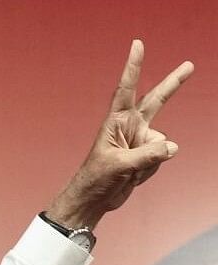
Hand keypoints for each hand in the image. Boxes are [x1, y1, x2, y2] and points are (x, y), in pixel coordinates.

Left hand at [47, 40, 192, 230]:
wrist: (95, 199)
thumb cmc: (96, 178)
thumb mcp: (120, 166)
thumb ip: (148, 155)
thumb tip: (172, 147)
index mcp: (116, 121)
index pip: (126, 89)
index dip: (133, 66)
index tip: (137, 45)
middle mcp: (130, 126)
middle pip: (157, 100)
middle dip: (173, 83)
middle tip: (190, 65)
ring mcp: (140, 140)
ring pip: (162, 144)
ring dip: (149, 160)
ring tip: (128, 171)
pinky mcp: (147, 154)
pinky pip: (161, 157)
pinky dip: (150, 169)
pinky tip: (134, 175)